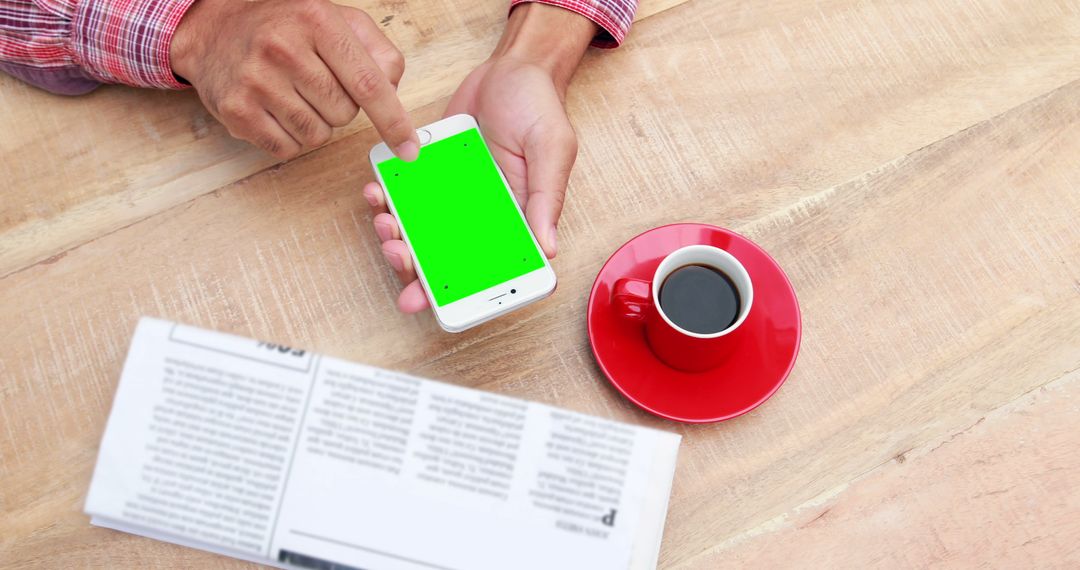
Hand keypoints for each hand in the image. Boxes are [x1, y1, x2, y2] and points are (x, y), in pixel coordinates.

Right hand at [170, 0, 418, 160]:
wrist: (215, 32)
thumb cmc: (288, 29)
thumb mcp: (339, 22)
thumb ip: (378, 53)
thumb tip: (394, 95)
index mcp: (316, 21)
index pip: (368, 82)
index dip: (393, 120)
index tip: (409, 148)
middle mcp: (283, 48)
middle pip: (344, 113)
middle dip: (341, 107)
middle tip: (317, 82)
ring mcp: (255, 81)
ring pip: (318, 135)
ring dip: (316, 124)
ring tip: (294, 94)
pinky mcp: (237, 111)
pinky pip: (288, 148)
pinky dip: (291, 137)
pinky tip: (276, 109)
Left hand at [364, 3, 595, 311]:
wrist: (512, 67)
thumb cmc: (539, 108)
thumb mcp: (552, 150)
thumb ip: (546, 198)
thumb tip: (548, 249)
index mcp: (514, 220)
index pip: (488, 270)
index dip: (460, 293)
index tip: (433, 299)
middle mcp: (481, 216)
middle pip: (444, 259)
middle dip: (415, 269)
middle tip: (398, 255)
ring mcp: (453, 196)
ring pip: (418, 232)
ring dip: (395, 236)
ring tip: (385, 221)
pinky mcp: (431, 172)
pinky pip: (405, 193)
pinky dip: (386, 198)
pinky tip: (377, 192)